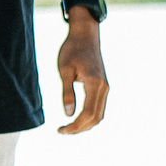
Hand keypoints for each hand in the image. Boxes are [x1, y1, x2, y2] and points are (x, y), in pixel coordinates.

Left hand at [56, 12, 107, 134]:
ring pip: (99, 115)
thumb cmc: (72, 50)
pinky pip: (99, 107)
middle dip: (80, 128)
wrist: (85, 35)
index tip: (60, 130)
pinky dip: (89, 117)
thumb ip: (67, 92)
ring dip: (85, 124)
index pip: (87, 114)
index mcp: (95, 84)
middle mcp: (104, 87)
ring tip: (68, 127)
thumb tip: (68, 114)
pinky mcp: (103, 86)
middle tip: (62, 131)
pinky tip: (76, 118)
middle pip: (96, 118)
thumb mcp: (65, 70)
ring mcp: (105, 87)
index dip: (75, 126)